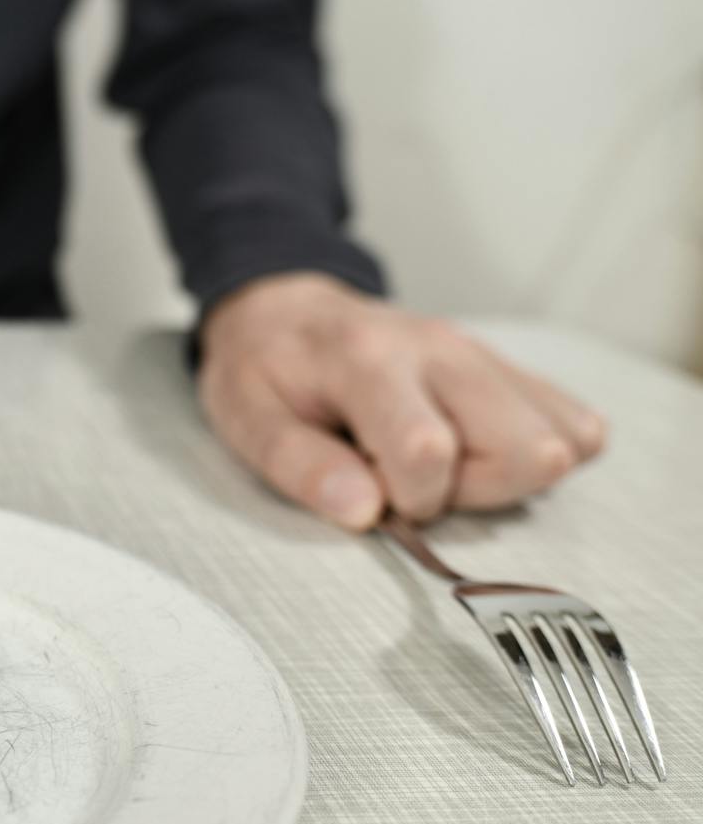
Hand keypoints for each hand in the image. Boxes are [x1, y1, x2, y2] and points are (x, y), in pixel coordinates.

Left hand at [197, 272, 605, 529]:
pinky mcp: (510, 368)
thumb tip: (365, 513)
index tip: (369, 492)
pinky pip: (575, 424)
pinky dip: (536, 454)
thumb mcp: (249, 422)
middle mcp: (443, 351)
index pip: (429, 450)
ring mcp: (485, 356)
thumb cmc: (265, 372)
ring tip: (438, 461)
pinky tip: (477, 449)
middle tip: (406, 478)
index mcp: (369, 361)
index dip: (407, 498)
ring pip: (562, 443)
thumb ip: (302, 467)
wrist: (288, 310)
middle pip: (525, 451)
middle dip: (471, 492)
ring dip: (503, 476)